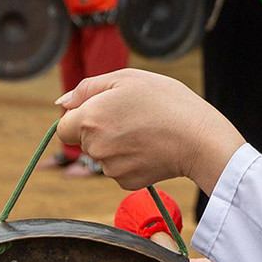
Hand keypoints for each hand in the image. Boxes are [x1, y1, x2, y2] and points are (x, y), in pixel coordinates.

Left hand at [55, 69, 245, 190]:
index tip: (104, 111)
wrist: (199, 139)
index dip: (80, 118)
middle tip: (132, 117)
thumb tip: (62, 103)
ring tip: (145, 131)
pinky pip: (119, 169)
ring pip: (102, 156)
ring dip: (116, 145)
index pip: (63, 127)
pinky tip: (150, 147)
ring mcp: (110, 168)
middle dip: (100, 130)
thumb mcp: (128, 78)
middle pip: (84, 141)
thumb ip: (88, 88)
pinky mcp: (126, 182)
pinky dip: (130, 160)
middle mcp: (95, 147)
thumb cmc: (167, 101)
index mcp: (89, 119)